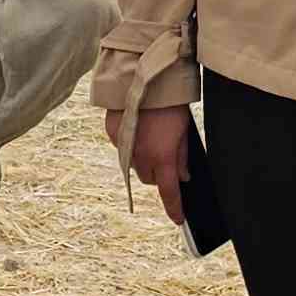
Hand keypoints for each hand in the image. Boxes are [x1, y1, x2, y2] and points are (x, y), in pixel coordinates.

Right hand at [119, 103, 192, 227]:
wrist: (142, 76)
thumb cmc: (169, 102)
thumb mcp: (184, 129)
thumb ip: (182, 155)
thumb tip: (183, 176)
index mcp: (162, 156)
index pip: (169, 191)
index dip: (174, 208)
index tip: (179, 219)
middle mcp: (141, 156)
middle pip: (149, 179)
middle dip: (158, 174)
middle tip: (166, 159)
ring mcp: (124, 147)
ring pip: (134, 166)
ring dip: (143, 160)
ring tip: (151, 138)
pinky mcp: (111, 134)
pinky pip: (122, 149)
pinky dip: (131, 145)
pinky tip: (138, 128)